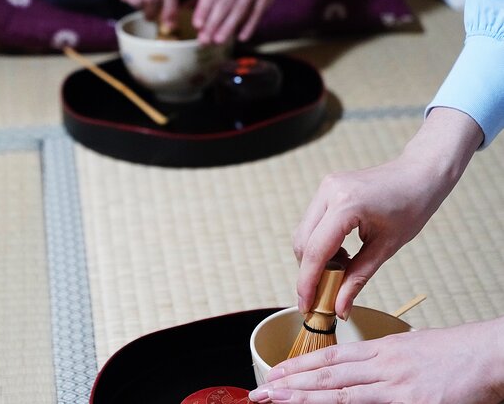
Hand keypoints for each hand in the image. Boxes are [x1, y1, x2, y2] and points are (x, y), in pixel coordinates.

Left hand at [192, 0, 281, 43]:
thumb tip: (185, 8)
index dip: (204, 9)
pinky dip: (250, 25)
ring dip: (229, 27)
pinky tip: (241, 37)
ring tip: (218, 41)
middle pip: (225, 4)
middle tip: (204, 40)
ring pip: (240, 9)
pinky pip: (258, 12)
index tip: (197, 24)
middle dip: (214, 23)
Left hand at [249, 318, 503, 402]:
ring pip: (340, 394)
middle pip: (327, 376)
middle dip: (290, 384)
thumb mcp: (413, 346)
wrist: (487, 353)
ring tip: (276, 400)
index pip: (330, 359)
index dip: (299, 366)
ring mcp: (394, 386)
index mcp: (381, 349)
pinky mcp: (411, 402)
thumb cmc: (456, 351)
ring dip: (304, 398)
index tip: (276, 372)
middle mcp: (381, 365)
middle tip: (262, 390)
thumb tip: (368, 363)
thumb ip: (387, 357)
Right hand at [293, 108, 482, 318]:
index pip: (316, 251)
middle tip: (324, 294)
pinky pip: (311, 223)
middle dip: (309, 272)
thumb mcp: (386, 248)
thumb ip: (357, 279)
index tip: (307, 306)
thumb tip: (339, 308)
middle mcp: (329, 192)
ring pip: (303, 234)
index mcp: (346, 205)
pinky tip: (340, 252)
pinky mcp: (326, 189)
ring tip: (339, 269)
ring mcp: (325, 188)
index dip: (307, 282)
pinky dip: (319, 244)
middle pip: (303, 243)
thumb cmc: (411, 207)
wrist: (419, 174)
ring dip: (314, 258)